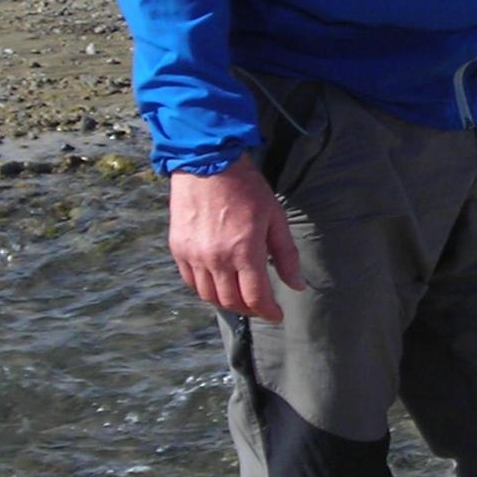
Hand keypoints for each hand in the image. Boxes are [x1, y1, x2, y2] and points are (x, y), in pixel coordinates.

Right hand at [169, 158, 305, 319]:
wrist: (208, 162)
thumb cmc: (246, 188)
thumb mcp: (275, 218)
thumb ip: (286, 255)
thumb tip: (297, 285)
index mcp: (244, 251)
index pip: (256, 297)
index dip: (269, 312)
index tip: (277, 315)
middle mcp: (216, 259)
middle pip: (232, 302)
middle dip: (250, 310)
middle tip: (261, 306)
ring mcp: (194, 255)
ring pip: (209, 296)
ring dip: (227, 302)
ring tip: (241, 297)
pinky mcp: (178, 249)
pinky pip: (190, 281)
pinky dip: (205, 289)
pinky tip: (218, 283)